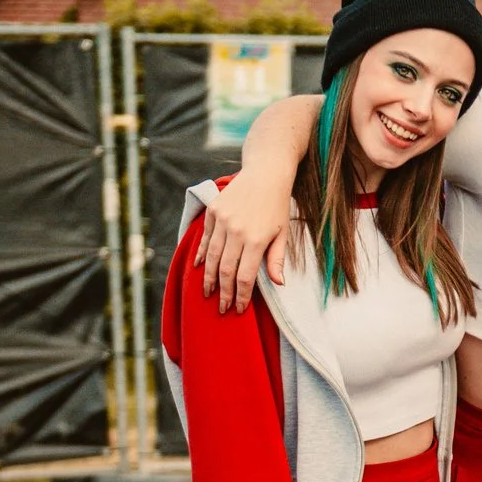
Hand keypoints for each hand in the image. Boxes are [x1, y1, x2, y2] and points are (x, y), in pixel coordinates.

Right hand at [198, 175, 294, 311]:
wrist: (266, 173)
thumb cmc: (278, 206)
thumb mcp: (283, 233)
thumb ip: (277, 260)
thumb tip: (278, 284)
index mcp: (257, 240)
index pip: (245, 277)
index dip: (242, 296)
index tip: (240, 309)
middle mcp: (237, 231)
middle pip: (225, 270)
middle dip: (224, 293)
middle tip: (222, 308)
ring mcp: (223, 220)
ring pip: (211, 257)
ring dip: (208, 278)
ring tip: (207, 293)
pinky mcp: (213, 211)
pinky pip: (205, 238)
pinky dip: (200, 254)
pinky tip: (198, 267)